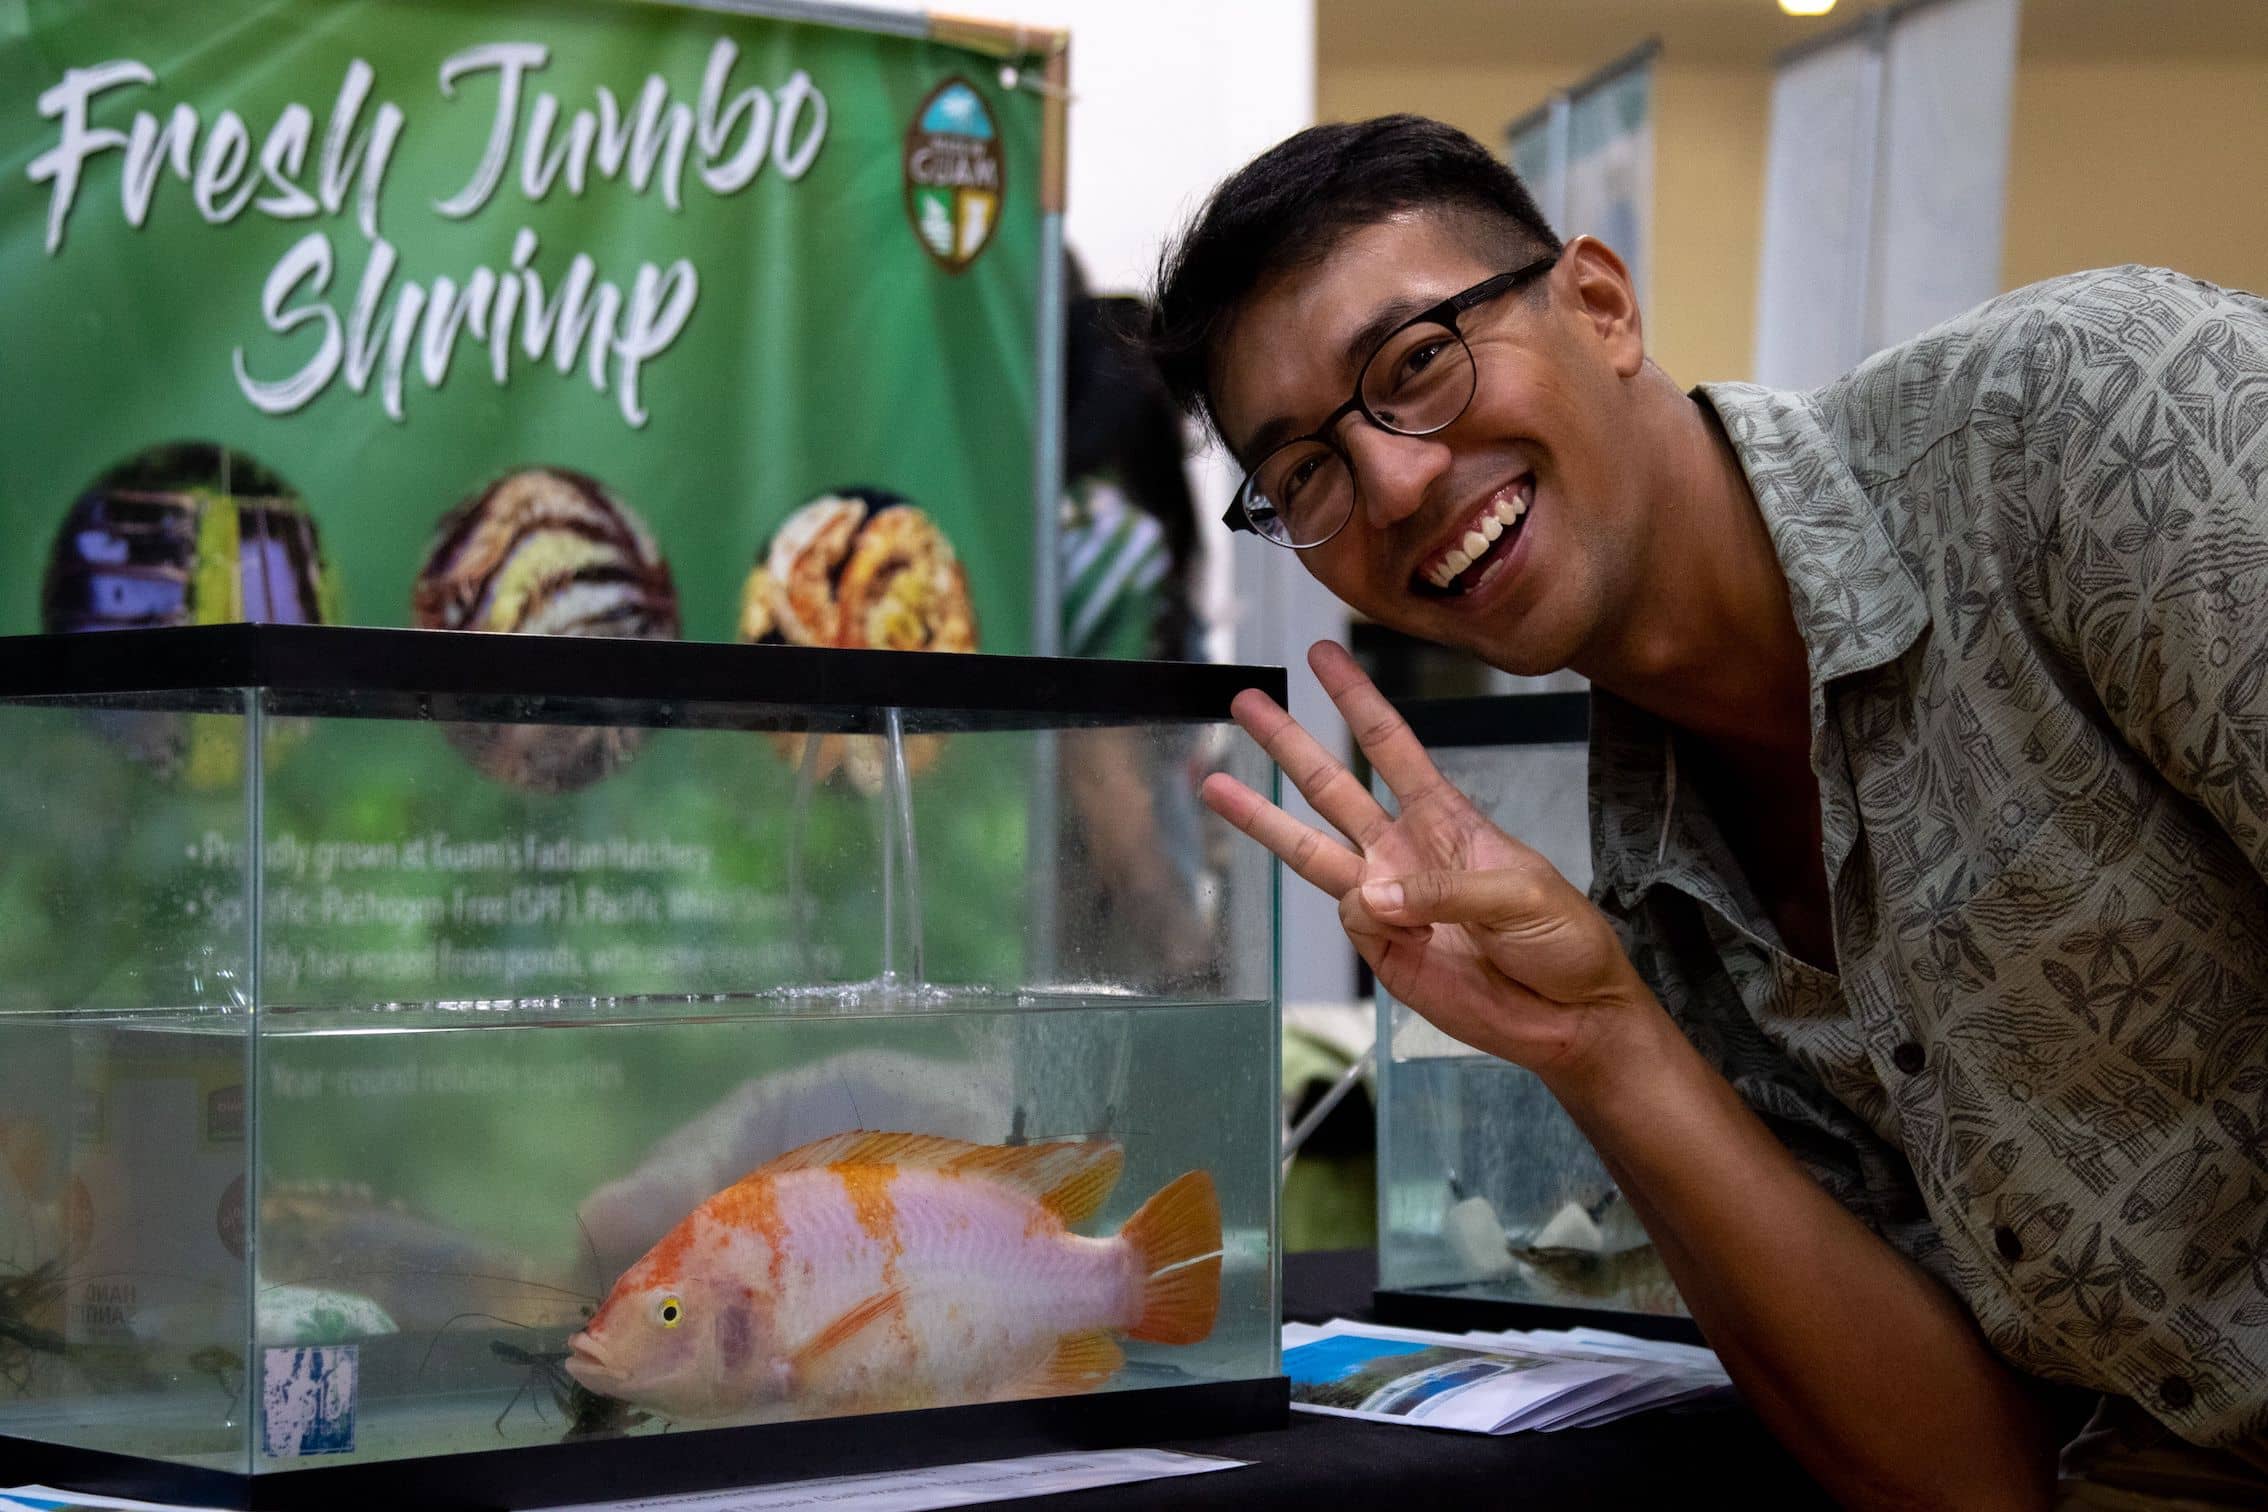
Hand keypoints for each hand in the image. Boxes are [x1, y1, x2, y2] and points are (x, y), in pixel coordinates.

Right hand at [1202, 642, 1651, 1081]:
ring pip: (1309, 850)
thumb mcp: (1521, 894)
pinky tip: (1396, 925)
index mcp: (1445, 818)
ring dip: (1261, 817)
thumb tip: (1366, 897)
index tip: (1324, 657)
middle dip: (1288, 743)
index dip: (1356, 700)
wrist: (1570, 1017)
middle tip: (1245, 702)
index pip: (1390, 746)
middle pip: (1331, 787)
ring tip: (1214, 785)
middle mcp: (1404, 850)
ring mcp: (1387, 901)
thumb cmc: (1562, 941)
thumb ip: (1444, 889)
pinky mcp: (1380, 951)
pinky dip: (1363, 917)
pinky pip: (1350, 920)